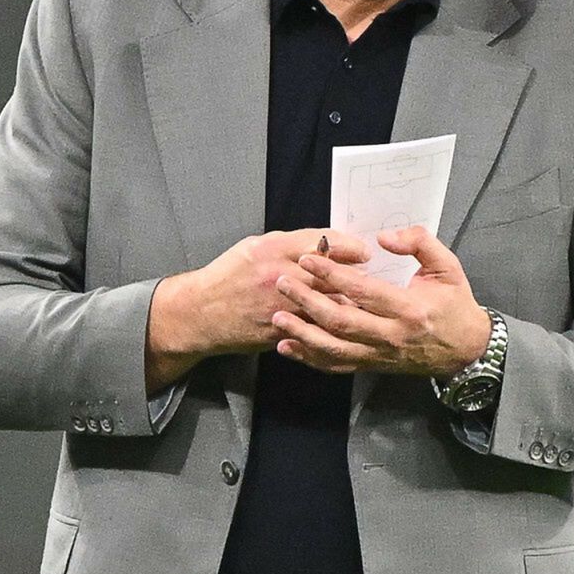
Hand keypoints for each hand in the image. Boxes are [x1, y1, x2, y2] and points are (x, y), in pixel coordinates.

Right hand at [145, 228, 370, 391]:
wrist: (201, 314)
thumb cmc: (229, 276)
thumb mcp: (256, 247)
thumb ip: (291, 243)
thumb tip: (328, 243)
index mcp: (272, 249)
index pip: (322, 243)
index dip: (348, 248)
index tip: (364, 252)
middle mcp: (278, 276)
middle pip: (331, 275)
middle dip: (355, 277)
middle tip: (372, 278)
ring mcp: (280, 306)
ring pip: (328, 305)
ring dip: (349, 303)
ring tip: (365, 301)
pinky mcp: (281, 330)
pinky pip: (315, 328)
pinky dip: (333, 326)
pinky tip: (346, 324)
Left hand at [268, 225, 491, 376]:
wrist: (465, 349)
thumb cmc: (455, 305)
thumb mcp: (448, 266)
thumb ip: (420, 243)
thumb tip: (384, 237)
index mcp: (409, 308)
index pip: (363, 290)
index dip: (332, 274)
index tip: (308, 259)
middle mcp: (391, 335)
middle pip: (341, 321)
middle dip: (308, 302)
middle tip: (282, 283)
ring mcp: (379, 354)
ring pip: (334, 349)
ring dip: (302, 334)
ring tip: (277, 317)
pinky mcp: (373, 365)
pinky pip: (337, 365)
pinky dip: (310, 358)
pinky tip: (288, 347)